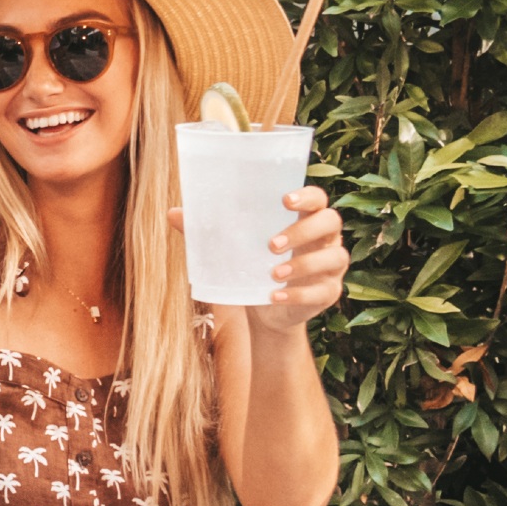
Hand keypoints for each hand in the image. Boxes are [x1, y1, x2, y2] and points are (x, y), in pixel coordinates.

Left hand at [170, 188, 347, 332]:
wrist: (264, 310)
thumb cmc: (252, 265)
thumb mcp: (232, 248)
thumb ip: (208, 231)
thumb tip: (173, 213)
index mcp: (305, 219)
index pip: (318, 198)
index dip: (307, 196)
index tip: (285, 200)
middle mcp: (325, 239)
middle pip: (331, 222)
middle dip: (303, 231)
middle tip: (271, 244)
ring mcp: (331, 267)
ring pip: (333, 257)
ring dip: (302, 265)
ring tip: (273, 273)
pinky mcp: (328, 293)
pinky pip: (321, 291)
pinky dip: (298, 294)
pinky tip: (275, 296)